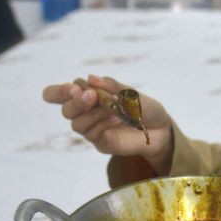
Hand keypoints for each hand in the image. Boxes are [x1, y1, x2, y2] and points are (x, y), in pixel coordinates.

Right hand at [42, 75, 173, 172]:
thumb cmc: (143, 107)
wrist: (161, 129)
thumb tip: (91, 78)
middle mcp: (86, 112)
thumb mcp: (131, 93)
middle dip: (76, 102)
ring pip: (77, 124)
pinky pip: (92, 135)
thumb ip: (112, 87)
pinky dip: (103, 124)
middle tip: (92, 96)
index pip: (59, 94)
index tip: (73, 87)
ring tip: (113, 109)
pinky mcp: (101, 142)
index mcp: (88, 95)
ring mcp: (92, 128)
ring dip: (93, 114)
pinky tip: (117, 119)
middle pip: (66, 110)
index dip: (59, 91)